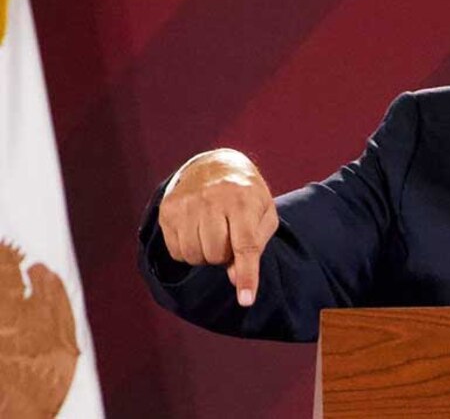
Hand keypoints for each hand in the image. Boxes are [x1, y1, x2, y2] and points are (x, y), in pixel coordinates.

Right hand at [158, 148, 277, 306]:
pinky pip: (176, 251)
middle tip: (230, 239)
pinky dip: (188, 251)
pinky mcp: (168, 210)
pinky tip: (197, 232)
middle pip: (216, 255)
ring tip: (214, 234)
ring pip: (194, 256)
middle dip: (225, 257)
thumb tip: (237, 280)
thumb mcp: (264, 214)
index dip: (247, 275)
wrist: (215, 166)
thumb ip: (256, 246)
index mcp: (243, 201)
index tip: (246, 299)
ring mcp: (187, 204)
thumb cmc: (247, 196)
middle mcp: (212, 200)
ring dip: (206, 255)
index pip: (245, 245)